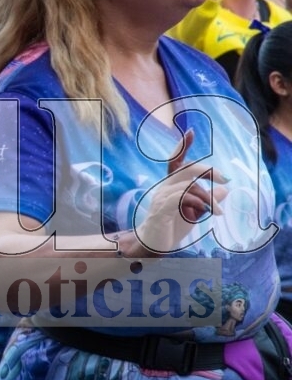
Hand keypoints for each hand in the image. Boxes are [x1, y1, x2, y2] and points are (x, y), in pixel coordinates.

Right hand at [132, 130, 228, 255]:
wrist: (153, 246)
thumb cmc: (172, 228)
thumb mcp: (195, 212)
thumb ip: (208, 200)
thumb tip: (225, 191)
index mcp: (170, 186)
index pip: (175, 162)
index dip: (181, 147)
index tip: (190, 132)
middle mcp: (164, 188)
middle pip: (186, 169)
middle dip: (208, 171)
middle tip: (225, 180)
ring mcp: (161, 198)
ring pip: (189, 185)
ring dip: (208, 197)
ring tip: (219, 211)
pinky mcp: (162, 209)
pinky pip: (182, 197)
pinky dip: (199, 203)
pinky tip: (208, 212)